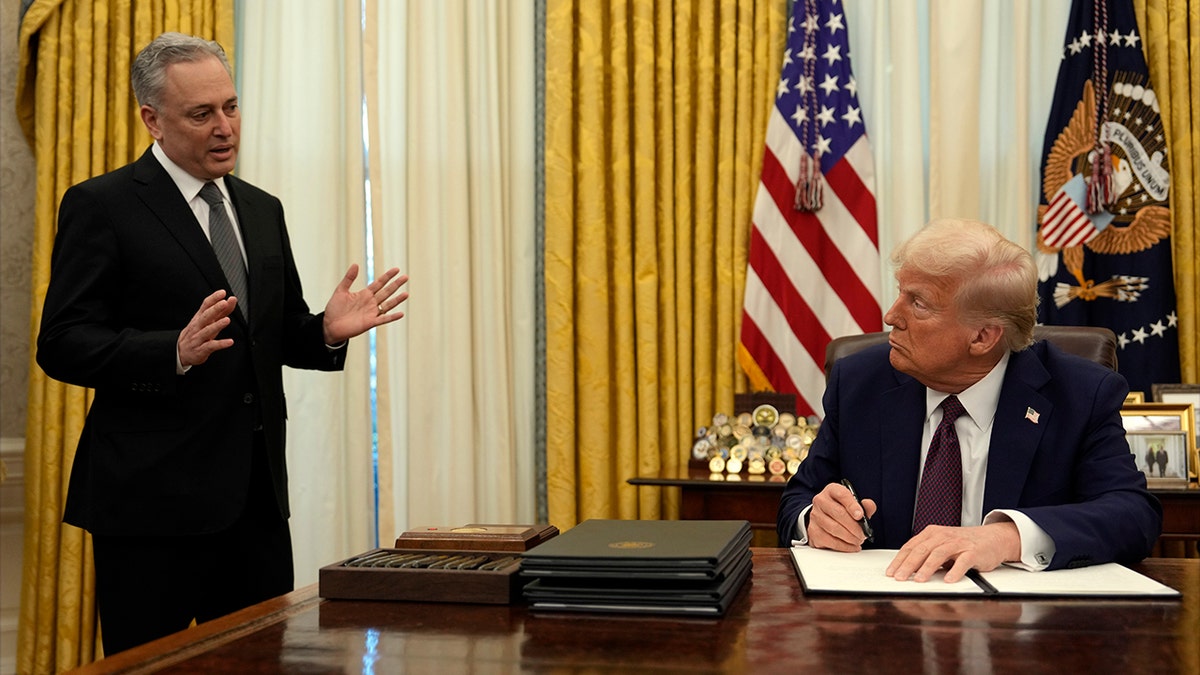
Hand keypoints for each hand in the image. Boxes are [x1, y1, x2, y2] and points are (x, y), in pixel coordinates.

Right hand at [178, 290, 236, 366]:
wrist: (181, 352)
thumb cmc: (197, 333)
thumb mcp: (208, 322)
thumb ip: (221, 311)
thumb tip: (231, 300)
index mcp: (200, 318)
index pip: (205, 305)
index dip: (213, 298)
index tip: (222, 292)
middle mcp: (198, 326)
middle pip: (205, 316)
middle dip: (215, 309)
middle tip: (224, 303)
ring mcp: (199, 338)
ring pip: (207, 331)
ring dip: (217, 325)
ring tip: (227, 320)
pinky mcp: (201, 350)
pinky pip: (211, 346)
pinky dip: (220, 344)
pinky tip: (230, 342)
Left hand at [322, 264, 409, 344]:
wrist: (330, 325)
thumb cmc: (334, 308)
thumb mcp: (340, 290)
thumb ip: (349, 278)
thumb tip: (355, 264)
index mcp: (364, 294)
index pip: (379, 283)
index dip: (387, 276)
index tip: (396, 269)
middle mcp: (370, 302)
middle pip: (386, 292)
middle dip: (396, 284)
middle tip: (406, 277)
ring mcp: (371, 312)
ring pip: (387, 305)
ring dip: (397, 300)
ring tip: (406, 294)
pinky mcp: (370, 323)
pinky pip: (383, 319)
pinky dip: (392, 317)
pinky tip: (401, 313)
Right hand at [807, 482, 876, 551]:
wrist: (824, 518)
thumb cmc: (841, 510)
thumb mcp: (854, 505)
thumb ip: (864, 506)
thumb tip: (869, 506)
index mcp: (832, 490)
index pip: (842, 495)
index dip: (852, 505)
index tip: (860, 515)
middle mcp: (821, 501)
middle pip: (839, 513)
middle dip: (854, 526)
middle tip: (863, 534)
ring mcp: (815, 516)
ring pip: (834, 528)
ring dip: (850, 537)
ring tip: (858, 540)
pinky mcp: (813, 531)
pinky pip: (830, 541)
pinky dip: (844, 546)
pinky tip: (851, 546)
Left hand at [886, 521, 1020, 582]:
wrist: (993, 538)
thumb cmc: (964, 544)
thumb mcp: (942, 545)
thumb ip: (927, 555)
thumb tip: (909, 571)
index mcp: (932, 534)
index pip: (911, 547)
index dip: (899, 560)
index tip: (891, 572)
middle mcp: (943, 536)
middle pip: (921, 550)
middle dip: (908, 565)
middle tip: (900, 578)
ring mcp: (958, 543)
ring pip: (938, 554)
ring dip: (927, 568)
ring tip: (919, 580)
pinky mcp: (973, 552)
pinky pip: (963, 561)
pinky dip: (954, 571)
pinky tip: (948, 580)